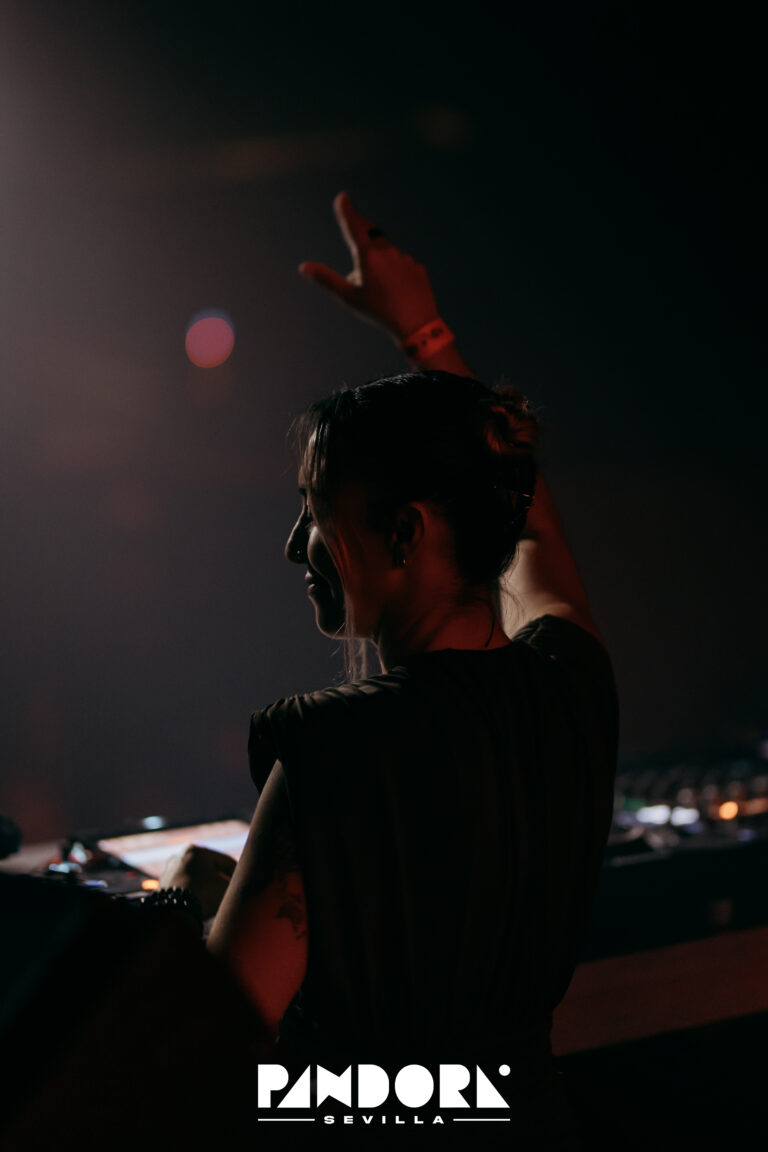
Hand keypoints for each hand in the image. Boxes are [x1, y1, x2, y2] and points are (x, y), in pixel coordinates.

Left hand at [159, 844, 236, 920]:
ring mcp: (169, 871)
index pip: (224, 861)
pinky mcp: (162, 886)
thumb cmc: (203, 895)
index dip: (238, 873)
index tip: (246, 883)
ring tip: (217, 898)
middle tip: (232, 890)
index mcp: (197, 850)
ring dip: (207, 885)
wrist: (175, 913)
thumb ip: (236, 883)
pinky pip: (185, 886)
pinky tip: (202, 902)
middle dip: (220, 879)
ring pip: (195, 877)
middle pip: (208, 868)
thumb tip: (242, 884)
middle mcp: (180, 856)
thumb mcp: (227, 888)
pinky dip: (194, 892)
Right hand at [299, 191, 440, 340]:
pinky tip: (394, 287)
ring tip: (376, 283)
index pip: (353, 226)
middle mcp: (387, 251)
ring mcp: (404, 258)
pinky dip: (393, 270)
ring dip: (377, 258)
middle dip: (360, 225)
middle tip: (353, 216)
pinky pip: (400, 265)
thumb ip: (326, 279)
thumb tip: (304, 266)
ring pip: (386, 253)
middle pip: (370, 232)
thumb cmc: (379, 312)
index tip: (342, 197)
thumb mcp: (349, 297)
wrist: (417, 324)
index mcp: (368, 255)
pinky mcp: (416, 267)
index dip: (346, 210)